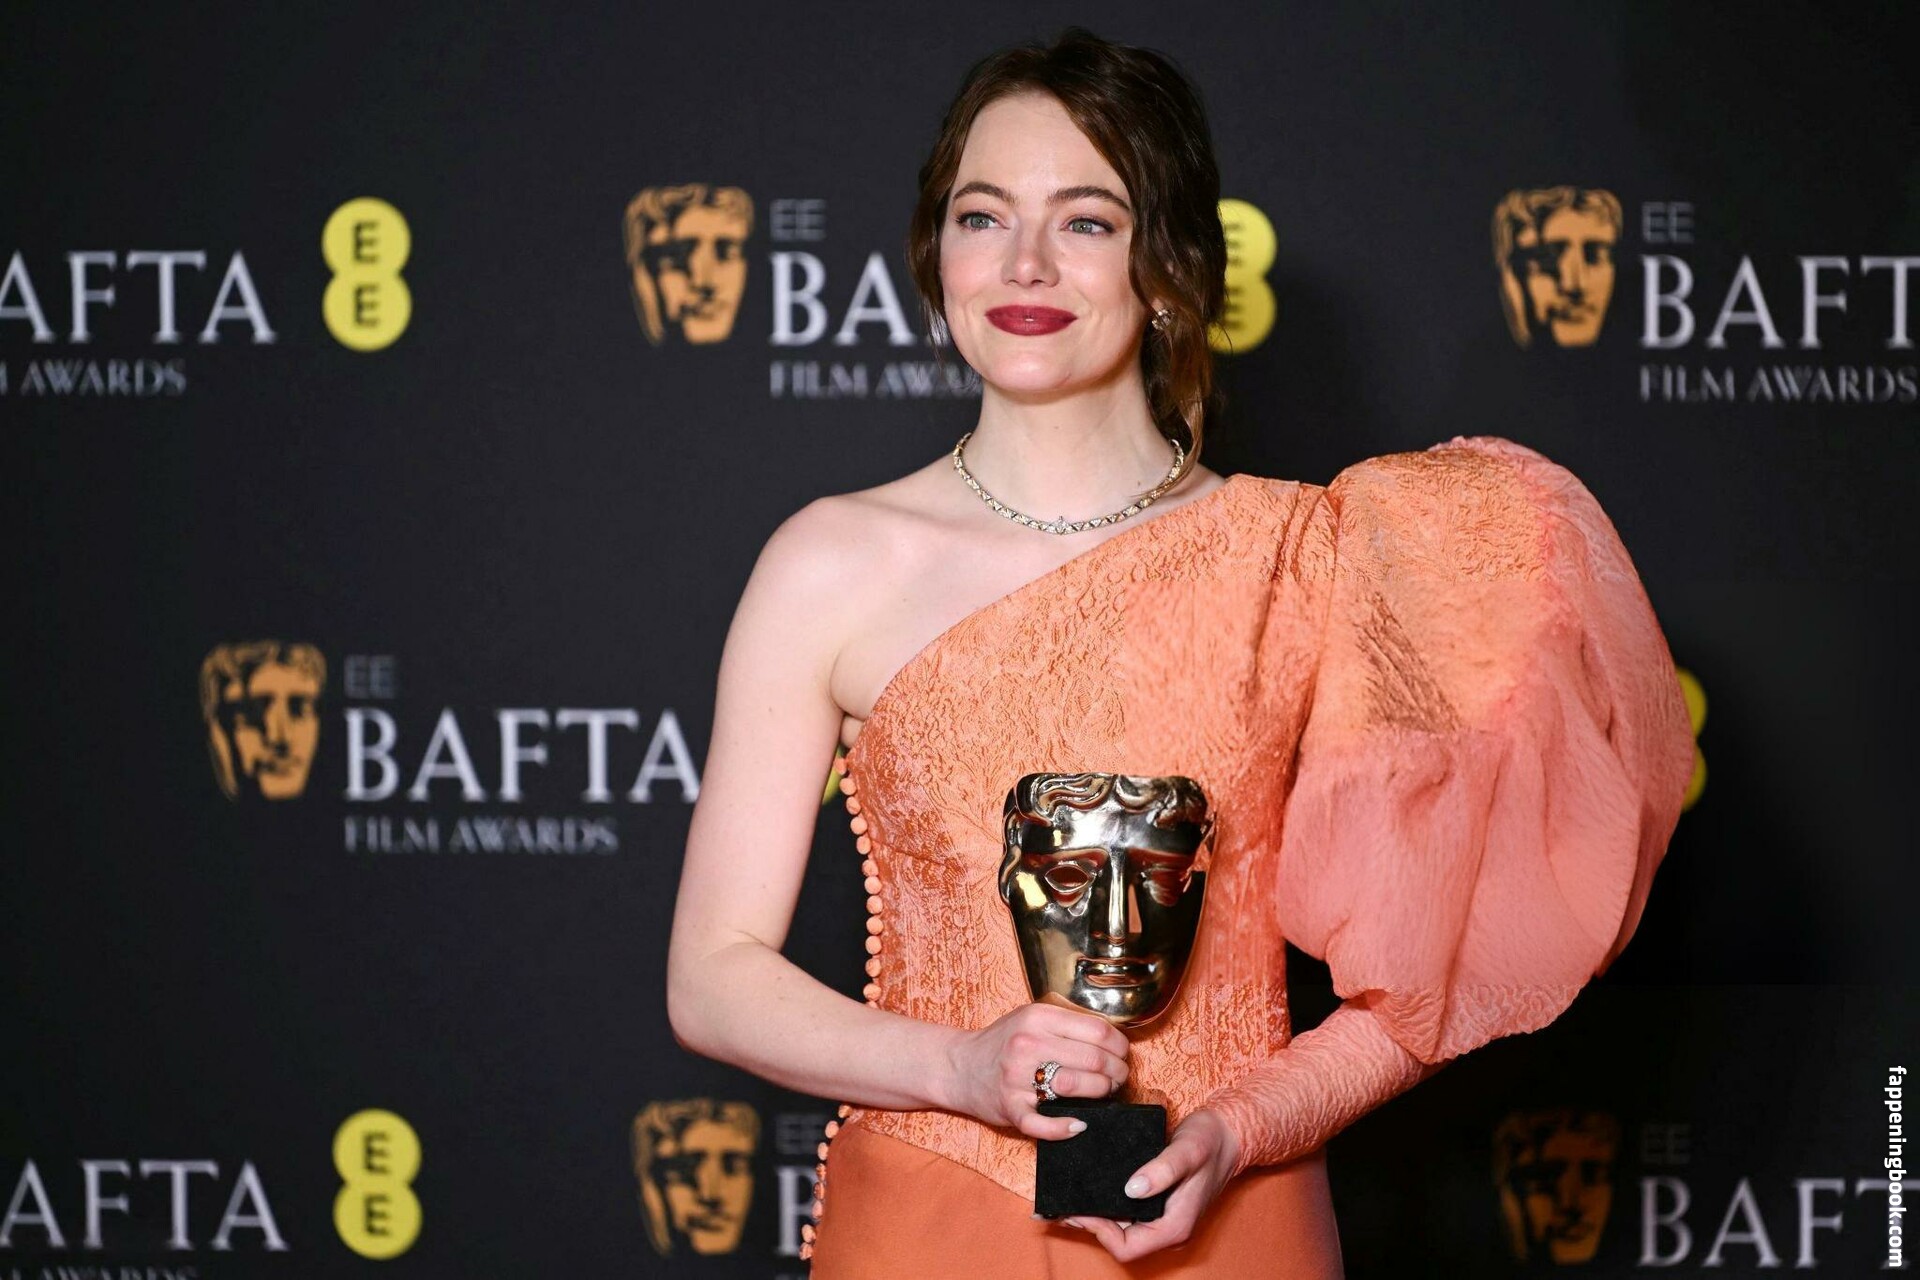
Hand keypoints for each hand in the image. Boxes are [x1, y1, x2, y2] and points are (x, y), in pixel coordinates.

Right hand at [939, 1001, 1130, 1140]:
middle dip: (1117, 1072)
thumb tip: (1114, 1039)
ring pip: (1077, 1086)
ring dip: (1101, 1094)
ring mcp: (1017, 1077)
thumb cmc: (1003, 1042)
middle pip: (1094, 1059)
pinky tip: (1078, 1125)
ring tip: (1105, 1094)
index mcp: (1038, 1017)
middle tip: (1119, 1078)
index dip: (1120, 1046)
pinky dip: (1065, 1128)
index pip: (1098, 1031)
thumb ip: (1066, 1023)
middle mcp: (1028, 1043)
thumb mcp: (1031, 1018)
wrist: (959, 1066)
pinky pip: (1044, 1124)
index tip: (1123, 1055)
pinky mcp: (1010, 1107)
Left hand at [1058, 1107, 1240, 1260]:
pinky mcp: (1158, 1203)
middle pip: (1120, 1241)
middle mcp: (1167, 1228)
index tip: (1078, 1209)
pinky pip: (1127, 1212)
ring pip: (1121, 1228)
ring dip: (1096, 1215)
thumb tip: (1132, 1189)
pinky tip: (1090, 1187)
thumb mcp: (1187, 1151)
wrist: (1229, 1133)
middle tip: (1061, 1204)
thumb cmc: (1210, 1141)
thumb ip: (1162, 1171)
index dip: (1098, 1232)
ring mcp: (1163, 1217)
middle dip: (1090, 1225)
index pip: (1126, 1248)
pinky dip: (1106, 1204)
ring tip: (1069, 1196)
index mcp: (1174, 1227)